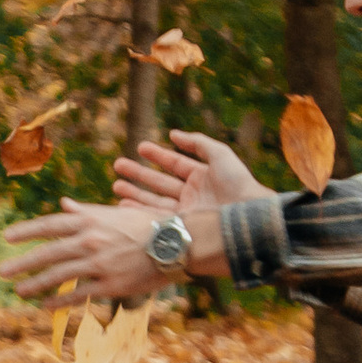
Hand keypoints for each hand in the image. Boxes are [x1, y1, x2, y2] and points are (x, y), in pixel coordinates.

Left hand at [4, 195, 175, 304]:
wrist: (176, 243)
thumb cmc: (146, 225)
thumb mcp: (114, 212)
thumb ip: (85, 211)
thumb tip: (64, 204)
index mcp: (90, 221)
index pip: (50, 225)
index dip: (27, 231)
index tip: (7, 237)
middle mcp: (90, 241)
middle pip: (48, 253)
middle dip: (23, 263)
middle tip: (2, 271)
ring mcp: (99, 264)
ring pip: (59, 275)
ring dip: (36, 284)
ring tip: (19, 290)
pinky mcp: (110, 284)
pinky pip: (78, 294)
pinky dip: (60, 301)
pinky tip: (46, 305)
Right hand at [114, 128, 261, 215]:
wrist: (245, 215)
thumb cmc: (237, 183)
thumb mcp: (220, 154)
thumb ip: (197, 142)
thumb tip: (173, 134)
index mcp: (202, 177)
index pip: (175, 164)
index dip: (158, 155)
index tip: (140, 147)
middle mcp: (192, 195)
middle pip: (160, 183)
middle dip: (138, 174)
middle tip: (118, 165)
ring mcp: (185, 213)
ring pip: (154, 201)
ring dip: (134, 193)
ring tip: (115, 186)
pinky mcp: (180, 228)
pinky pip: (155, 218)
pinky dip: (138, 212)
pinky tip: (124, 205)